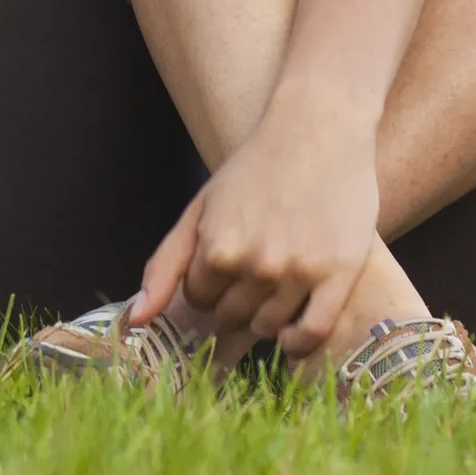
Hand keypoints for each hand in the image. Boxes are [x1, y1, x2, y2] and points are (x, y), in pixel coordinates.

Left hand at [132, 96, 381, 359]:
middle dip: (233, 302)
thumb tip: (136, 320)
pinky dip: (297, 343)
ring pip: (267, 328)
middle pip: (230, 317)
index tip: (222, 266)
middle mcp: (257, 264)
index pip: (198, 299)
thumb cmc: (254, 168)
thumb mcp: (199, 208)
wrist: (317, 131)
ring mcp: (300, 272)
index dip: (207, 285)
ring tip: (273, 286)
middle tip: (250, 272)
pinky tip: (291, 332)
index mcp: (218, 248)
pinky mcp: (339, 275)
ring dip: (264, 319)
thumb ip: (165, 265)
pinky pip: (312, 334)